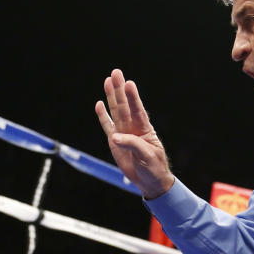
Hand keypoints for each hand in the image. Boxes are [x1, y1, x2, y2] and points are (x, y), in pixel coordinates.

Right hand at [95, 68, 173, 199]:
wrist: (150, 181)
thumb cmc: (154, 168)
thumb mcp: (147, 157)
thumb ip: (132, 145)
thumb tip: (114, 137)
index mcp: (145, 130)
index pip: (138, 110)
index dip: (133, 98)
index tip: (129, 84)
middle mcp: (133, 128)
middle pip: (124, 106)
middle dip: (120, 90)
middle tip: (116, 72)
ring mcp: (123, 133)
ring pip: (115, 112)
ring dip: (112, 97)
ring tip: (108, 80)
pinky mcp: (115, 142)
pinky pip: (107, 126)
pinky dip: (103, 116)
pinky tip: (100, 104)